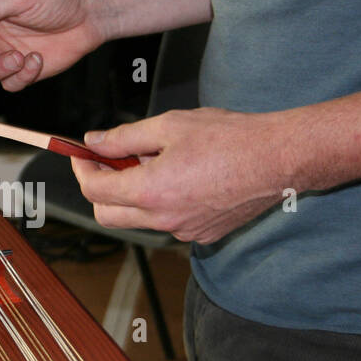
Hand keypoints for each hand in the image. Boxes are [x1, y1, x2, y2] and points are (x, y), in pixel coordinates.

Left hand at [71, 108, 297, 243]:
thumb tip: (94, 142)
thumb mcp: (169, 126)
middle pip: (107, 215)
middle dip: (99, 188)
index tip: (83, 155)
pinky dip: (161, 203)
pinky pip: (168, 222)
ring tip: (153, 161)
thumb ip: (124, 137)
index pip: (94, 190)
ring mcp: (184, 232)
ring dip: (132, 195)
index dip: (82, 170)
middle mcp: (164, 219)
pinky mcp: (202, 235)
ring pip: (138, 220)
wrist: (278, 158)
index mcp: (151, 191)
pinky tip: (180, 177)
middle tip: (108, 161)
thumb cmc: (230, 137)